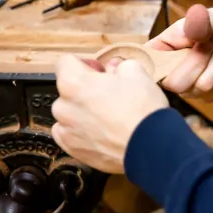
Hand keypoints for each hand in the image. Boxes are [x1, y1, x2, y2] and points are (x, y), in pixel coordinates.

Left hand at [51, 54, 169, 173]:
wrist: (150, 147)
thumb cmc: (142, 109)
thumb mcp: (137, 73)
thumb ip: (120, 66)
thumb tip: (115, 68)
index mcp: (73, 83)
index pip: (65, 62)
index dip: (86, 63)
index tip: (100, 71)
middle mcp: (63, 107)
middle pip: (68, 90)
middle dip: (86, 90)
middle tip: (111, 96)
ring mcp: (66, 131)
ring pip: (70, 113)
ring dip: (84, 112)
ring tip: (110, 118)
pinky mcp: (73, 150)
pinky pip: (71, 134)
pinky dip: (83, 132)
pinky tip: (104, 132)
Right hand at [146, 2, 212, 101]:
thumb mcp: (205, 17)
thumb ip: (197, 22)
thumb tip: (193, 25)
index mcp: (164, 59)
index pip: (152, 73)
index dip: (160, 69)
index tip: (187, 50)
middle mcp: (178, 80)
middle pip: (180, 85)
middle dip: (204, 59)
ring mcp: (200, 90)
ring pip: (207, 85)